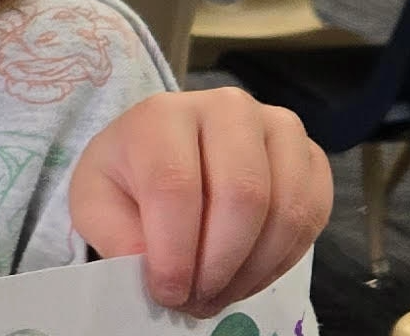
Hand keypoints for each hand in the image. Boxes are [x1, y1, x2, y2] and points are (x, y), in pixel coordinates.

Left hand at [69, 86, 330, 317]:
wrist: (164, 152)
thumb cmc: (127, 177)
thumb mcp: (97, 204)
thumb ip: (118, 236)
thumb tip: (156, 270)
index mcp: (163, 115)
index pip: (176, 186)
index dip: (176, 252)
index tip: (168, 293)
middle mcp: (228, 108)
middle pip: (243, 196)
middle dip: (220, 265)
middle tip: (198, 300)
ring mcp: (279, 128)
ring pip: (285, 210)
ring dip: (254, 269)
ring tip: (220, 293)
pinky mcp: (310, 156)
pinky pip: (312, 216)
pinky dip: (282, 259)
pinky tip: (248, 275)